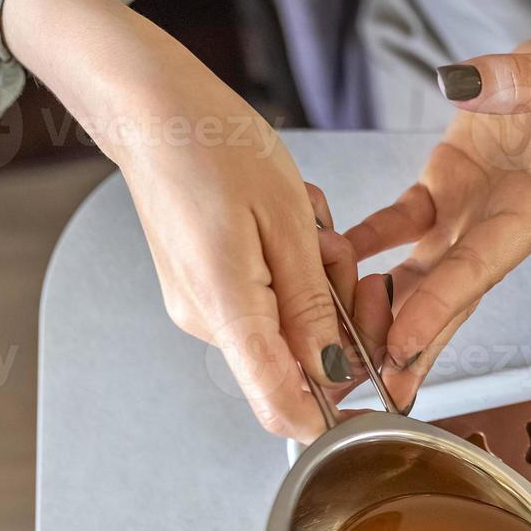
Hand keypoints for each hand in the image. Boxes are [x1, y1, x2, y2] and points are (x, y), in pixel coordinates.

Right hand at [4, 0, 392, 441]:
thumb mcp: (289, 222)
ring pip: (288, 325)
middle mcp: (206, 321)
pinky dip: (293, 268)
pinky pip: (269, 299)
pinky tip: (288, 225)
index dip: (333, 419)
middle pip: (296, 362)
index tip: (376, 400)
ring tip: (308, 224)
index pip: (280, 407)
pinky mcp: (205, 289)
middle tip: (336, 251)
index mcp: (225, 309)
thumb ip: (312, 307)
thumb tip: (335, 373)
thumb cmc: (217, 147)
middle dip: (337, 316)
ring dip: (317, 281)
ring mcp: (202, 307)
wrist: (155, 111)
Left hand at [347, 35, 530, 410]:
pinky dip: (364, 244)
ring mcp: (468, 214)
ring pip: (419, 277)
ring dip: (383, 312)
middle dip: (412, 347)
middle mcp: (497, 227)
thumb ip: (519, 80)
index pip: (479, 269)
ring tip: (345, 350)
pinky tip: (329, 259)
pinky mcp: (444, 190)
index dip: (440, 307)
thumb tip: (465, 82)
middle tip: (374, 395)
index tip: (402, 345)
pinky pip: (398, 225)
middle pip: (448, 298)